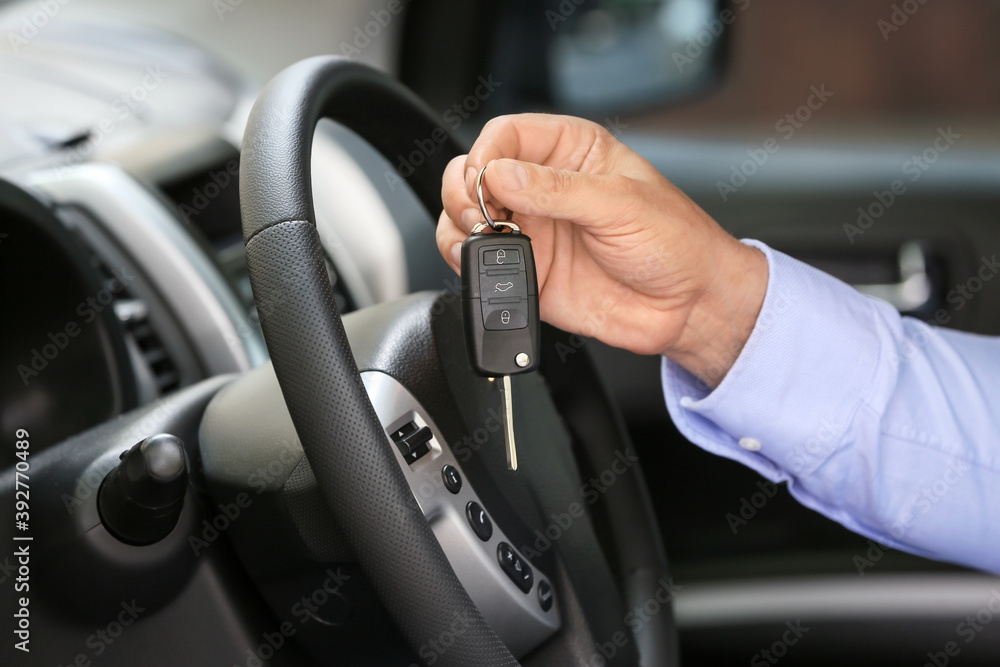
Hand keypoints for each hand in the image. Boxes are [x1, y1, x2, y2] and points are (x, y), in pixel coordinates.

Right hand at [437, 114, 767, 386]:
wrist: (688, 306)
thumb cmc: (674, 242)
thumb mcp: (620, 204)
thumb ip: (557, 190)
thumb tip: (500, 175)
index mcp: (572, 152)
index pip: (507, 133)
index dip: (487, 153)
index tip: (486, 179)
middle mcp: (545, 188)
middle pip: (474, 172)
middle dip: (465, 189)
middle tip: (482, 212)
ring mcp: (532, 230)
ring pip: (465, 216)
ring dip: (460, 225)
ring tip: (485, 237)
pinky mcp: (527, 271)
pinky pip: (478, 262)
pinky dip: (468, 262)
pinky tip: (490, 264)